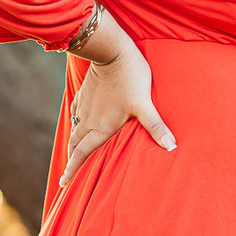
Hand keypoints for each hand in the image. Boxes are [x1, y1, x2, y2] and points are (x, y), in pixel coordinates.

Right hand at [61, 31, 175, 186]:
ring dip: (72, 145)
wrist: (111, 51)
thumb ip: (156, 127)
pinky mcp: (84, 94)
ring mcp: (85, 106)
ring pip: (74, 130)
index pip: (82, 154)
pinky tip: (78, 124)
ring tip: (72, 154)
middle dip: (70, 162)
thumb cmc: (130, 78)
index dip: (72, 170)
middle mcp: (89, 120)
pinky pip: (76, 113)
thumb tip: (172, 147)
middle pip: (75, 146)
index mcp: (101, 127)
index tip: (64, 183)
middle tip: (66, 176)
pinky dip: (75, 124)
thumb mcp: (145, 104)